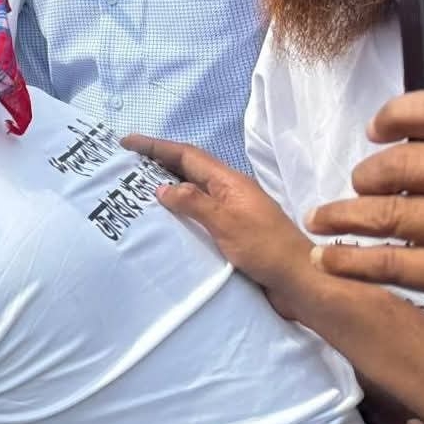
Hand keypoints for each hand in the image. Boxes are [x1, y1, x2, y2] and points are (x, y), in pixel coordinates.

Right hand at [121, 133, 314, 293]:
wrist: (299, 281)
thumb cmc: (266, 249)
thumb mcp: (227, 222)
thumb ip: (194, 203)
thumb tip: (162, 188)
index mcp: (230, 182)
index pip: (188, 156)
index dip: (157, 147)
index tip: (127, 142)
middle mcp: (229, 193)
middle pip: (189, 169)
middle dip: (157, 162)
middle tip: (125, 164)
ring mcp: (231, 212)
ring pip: (192, 191)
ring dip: (165, 186)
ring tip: (135, 189)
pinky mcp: (230, 232)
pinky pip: (196, 213)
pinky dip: (177, 210)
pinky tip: (163, 221)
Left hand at [307, 90, 423, 304]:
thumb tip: (387, 133)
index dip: (405, 114)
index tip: (374, 130)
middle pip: (410, 164)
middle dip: (369, 174)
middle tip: (357, 185)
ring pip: (393, 214)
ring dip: (342, 216)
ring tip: (318, 220)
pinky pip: (394, 263)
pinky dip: (351, 261)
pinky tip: (327, 259)